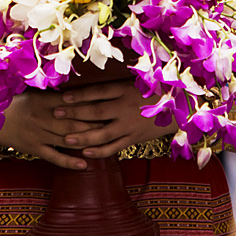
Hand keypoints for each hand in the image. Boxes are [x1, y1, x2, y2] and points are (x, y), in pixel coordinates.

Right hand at [0, 89, 99, 169]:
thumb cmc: (16, 104)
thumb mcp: (34, 94)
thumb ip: (55, 96)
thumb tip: (79, 93)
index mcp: (43, 101)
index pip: (71, 103)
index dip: (89, 105)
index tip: (105, 104)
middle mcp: (42, 118)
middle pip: (72, 121)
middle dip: (93, 123)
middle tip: (112, 123)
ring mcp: (39, 135)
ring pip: (66, 139)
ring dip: (86, 141)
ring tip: (105, 142)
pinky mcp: (35, 149)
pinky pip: (54, 157)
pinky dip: (69, 162)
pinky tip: (84, 164)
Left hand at [49, 80, 174, 160]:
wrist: (179, 108)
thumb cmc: (155, 91)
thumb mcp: (136, 82)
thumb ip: (115, 86)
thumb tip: (91, 85)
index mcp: (124, 91)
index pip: (97, 92)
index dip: (79, 95)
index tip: (63, 96)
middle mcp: (125, 108)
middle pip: (95, 112)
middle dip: (74, 114)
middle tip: (56, 114)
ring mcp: (129, 125)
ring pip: (102, 134)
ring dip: (83, 137)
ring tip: (66, 139)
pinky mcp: (134, 139)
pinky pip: (114, 147)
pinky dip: (100, 152)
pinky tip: (86, 153)